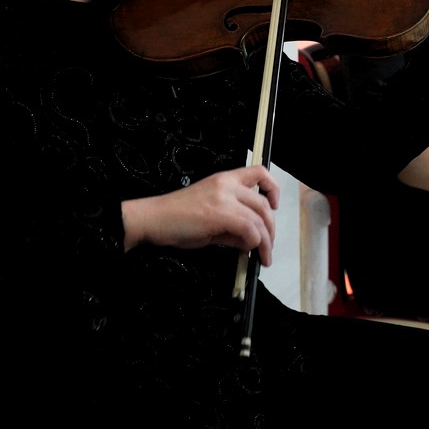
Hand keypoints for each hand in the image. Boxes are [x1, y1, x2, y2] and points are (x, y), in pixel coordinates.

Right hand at [122, 165, 278, 265]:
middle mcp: (226, 184)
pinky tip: (249, 252)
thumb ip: (232, 227)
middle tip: (269, 245)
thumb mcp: (210, 219)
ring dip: (265, 241)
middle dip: (271, 228)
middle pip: (263, 204)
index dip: (272, 188)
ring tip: (263, 255)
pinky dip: (254, 242)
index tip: (275, 205)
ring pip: (259, 219)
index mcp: (224, 180)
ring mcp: (224, 198)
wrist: (153, 218)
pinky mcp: (220, 213)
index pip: (259, 173)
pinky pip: (249, 228)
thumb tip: (250, 240)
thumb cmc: (175, 218)